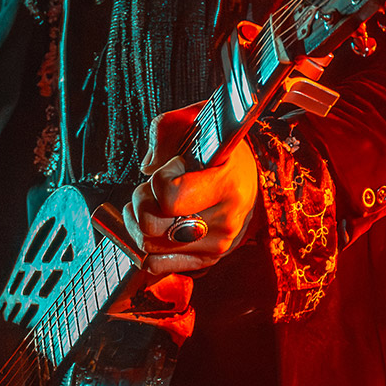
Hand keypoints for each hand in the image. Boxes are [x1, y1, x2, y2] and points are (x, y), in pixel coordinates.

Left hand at [123, 103, 258, 273]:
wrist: (247, 174)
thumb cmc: (218, 148)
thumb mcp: (196, 120)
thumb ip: (165, 130)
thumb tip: (148, 167)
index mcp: (227, 185)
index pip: (170, 197)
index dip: (158, 181)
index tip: (168, 170)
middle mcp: (225, 221)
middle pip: (152, 226)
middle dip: (140, 203)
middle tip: (150, 190)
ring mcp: (217, 246)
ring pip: (149, 247)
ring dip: (139, 225)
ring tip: (152, 206)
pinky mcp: (207, 260)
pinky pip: (157, 265)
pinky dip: (147, 249)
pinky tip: (154, 229)